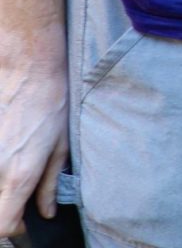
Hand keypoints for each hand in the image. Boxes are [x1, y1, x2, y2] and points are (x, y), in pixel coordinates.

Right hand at [0, 39, 66, 238]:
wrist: (25, 67)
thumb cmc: (49, 102)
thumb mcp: (61, 146)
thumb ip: (50, 185)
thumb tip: (45, 211)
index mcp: (18, 175)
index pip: (3, 226)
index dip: (14, 229)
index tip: (23, 223)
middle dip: (5, 206)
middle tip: (21, 193)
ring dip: (1, 183)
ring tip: (15, 160)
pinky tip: (8, 147)